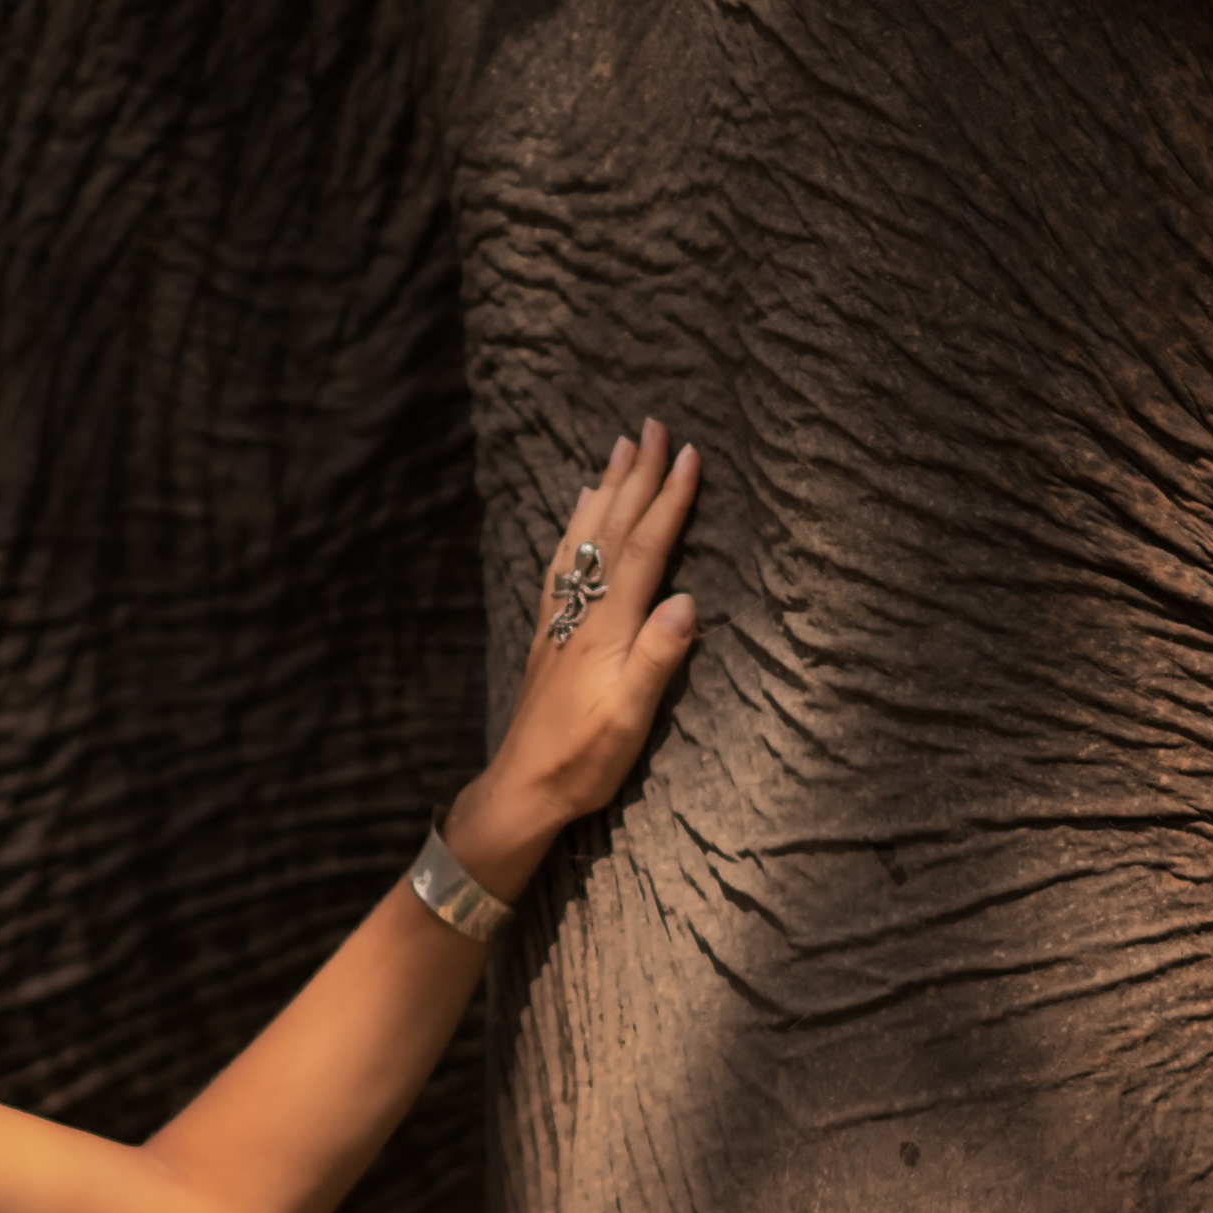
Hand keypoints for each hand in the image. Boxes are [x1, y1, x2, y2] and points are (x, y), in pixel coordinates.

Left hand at [443, 418, 700, 901]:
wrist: (523, 788)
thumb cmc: (583, 759)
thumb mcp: (630, 718)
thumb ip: (657, 659)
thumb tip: (688, 602)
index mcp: (607, 626)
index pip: (646, 549)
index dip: (669, 501)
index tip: (690, 454)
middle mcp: (580, 611)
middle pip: (613, 529)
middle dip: (636, 475)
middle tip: (653, 424)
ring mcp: (561, 618)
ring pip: (584, 537)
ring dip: (605, 490)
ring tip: (618, 449)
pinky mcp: (549, 632)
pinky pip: (563, 562)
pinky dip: (576, 527)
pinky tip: (580, 512)